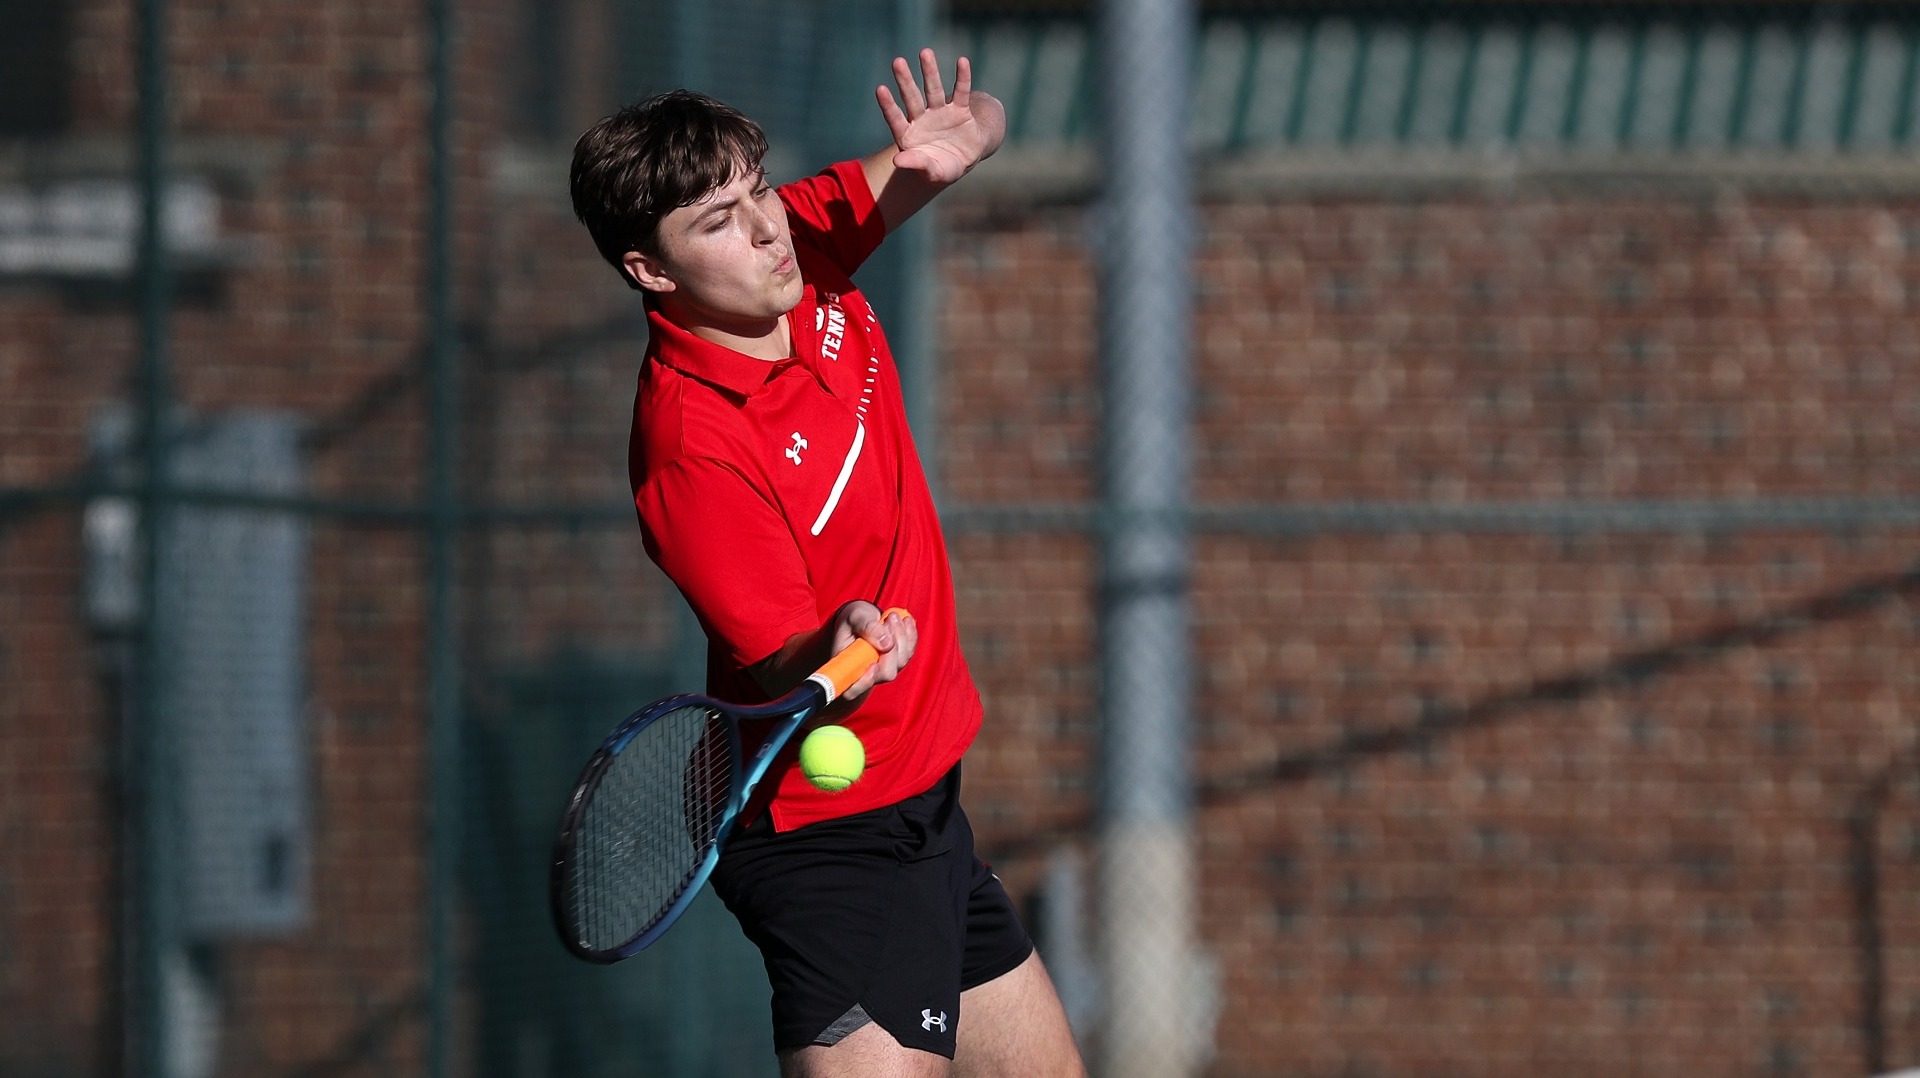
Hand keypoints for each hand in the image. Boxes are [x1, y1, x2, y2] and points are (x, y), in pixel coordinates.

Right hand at [831, 601, 916, 703]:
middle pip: (886, 674)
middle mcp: (866, 674)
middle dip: (892, 648)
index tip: (873, 665)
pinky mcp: (897, 661)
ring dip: (901, 636)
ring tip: (892, 616)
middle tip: (888, 621)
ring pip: (901, 661)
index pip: (852, 690)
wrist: (863, 617)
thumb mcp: (855, 616)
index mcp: (846, 666)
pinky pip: (909, 652)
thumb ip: (867, 627)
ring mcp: (884, 670)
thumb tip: (887, 643)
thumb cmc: (854, 619)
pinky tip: (905, 620)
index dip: (864, 682)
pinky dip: (910, 634)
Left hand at [876, 49, 1005, 184]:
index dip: (888, 105)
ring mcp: (940, 112)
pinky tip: (962, 61)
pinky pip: (962, 91)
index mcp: (909, 135)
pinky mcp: (960, 110)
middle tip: (897, 61)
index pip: (895, 118)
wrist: (964, 161)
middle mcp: (921, 119)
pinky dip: (962, 77)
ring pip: (933, 89)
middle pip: (912, 98)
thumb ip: (916, 164)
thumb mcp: (932, 171)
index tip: (881, 89)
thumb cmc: (942, 169)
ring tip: (925, 52)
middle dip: (905, 81)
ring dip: (930, 71)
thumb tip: (897, 160)